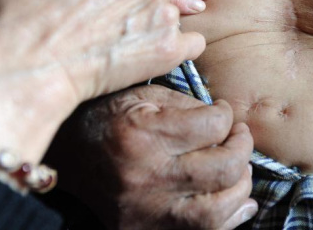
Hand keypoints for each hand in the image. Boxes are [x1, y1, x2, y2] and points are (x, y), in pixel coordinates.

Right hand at [0, 0, 240, 161]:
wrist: (34, 56)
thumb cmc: (36, 9)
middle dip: (168, 7)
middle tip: (143, 22)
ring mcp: (166, 14)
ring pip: (177, 22)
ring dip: (159, 30)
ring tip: (126, 41)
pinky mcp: (168, 48)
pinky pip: (190, 46)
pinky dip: (177, 50)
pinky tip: (151, 54)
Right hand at [45, 85, 257, 229]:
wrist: (69, 151)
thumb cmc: (112, 116)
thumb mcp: (147, 95)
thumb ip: (190, 106)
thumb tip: (229, 125)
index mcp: (143, 134)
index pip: (213, 126)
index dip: (227, 115)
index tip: (223, 112)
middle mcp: (145, 177)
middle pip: (222, 170)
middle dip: (242, 149)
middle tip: (238, 138)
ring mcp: (144, 211)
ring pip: (217, 211)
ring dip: (241, 187)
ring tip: (238, 168)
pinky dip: (230, 219)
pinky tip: (238, 201)